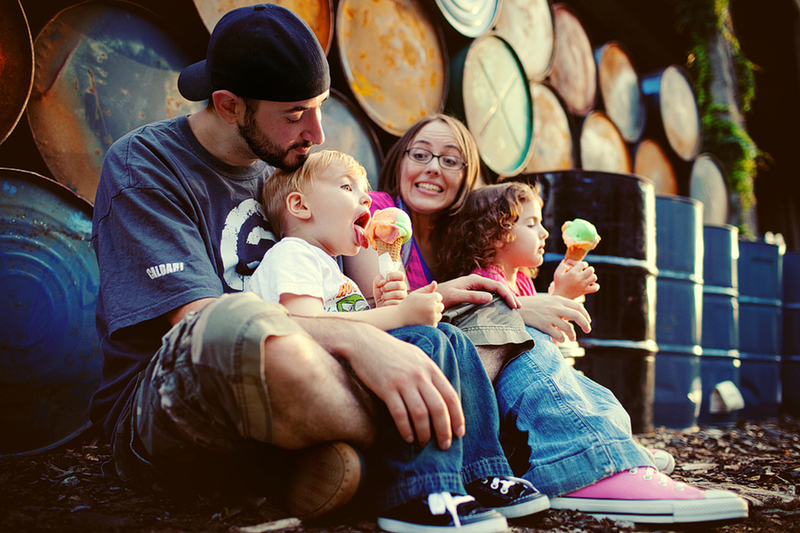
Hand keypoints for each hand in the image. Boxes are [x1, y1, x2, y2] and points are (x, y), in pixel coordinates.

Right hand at [343, 324, 464, 448]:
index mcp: (430, 368)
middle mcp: (419, 375)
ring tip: (424, 443)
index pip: (450, 396)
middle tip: (444, 445)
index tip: (459, 432)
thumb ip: (429, 373)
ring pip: (420, 413)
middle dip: (444, 430)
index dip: (457, 417)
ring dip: (424, 432)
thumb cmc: (391, 351)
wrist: (364, 342)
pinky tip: (408, 437)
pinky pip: (399, 414)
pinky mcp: (386, 388)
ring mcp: (403, 381)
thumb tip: (441, 394)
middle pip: (438, 408)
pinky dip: (405, 429)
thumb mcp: (416, 357)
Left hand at [373, 270, 407, 307]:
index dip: (393, 275)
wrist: (380, 309)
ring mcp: (404, 297)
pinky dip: (387, 302)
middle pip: (399, 284)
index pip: (401, 275)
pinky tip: (385, 303)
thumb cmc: (381, 295)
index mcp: (398, 281)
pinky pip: (396, 303)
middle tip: (382, 289)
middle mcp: (403, 289)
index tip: (386, 279)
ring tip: (383, 297)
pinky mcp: (402, 306)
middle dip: (388, 286)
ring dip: (387, 295)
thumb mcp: (376, 286)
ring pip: (397, 294)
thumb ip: (378, 280)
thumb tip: (383, 282)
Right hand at [399, 282, 443, 326]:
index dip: (431, 298)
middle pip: (441, 306)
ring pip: (439, 315)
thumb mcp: (416, 293)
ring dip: (433, 314)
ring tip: (422, 314)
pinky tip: (422, 319)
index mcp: (430, 298)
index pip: (439, 297)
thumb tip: (435, 282)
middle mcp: (433, 308)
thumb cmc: (407, 304)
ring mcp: (433, 317)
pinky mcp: (431, 325)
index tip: (423, 301)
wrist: (400, 317)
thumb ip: (427, 288)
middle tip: (423, 308)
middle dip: (434, 306)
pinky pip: (435, 322)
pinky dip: (430, 322)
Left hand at [436, 274, 519, 309]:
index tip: (513, 305)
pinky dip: (497, 299)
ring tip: (513, 306)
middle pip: (497, 287)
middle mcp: (475, 281)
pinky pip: (488, 294)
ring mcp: (474, 286)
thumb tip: (490, 297)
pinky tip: (501, 305)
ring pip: (494, 290)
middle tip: (518, 307)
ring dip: (504, 297)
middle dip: (509, 296)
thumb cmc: (442, 296)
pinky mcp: (471, 291)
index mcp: (474, 280)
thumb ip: (472, 296)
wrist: (430, 296)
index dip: (507, 295)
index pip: (495, 286)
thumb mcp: (456, 296)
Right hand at [517, 294, 591, 342]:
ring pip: (568, 328)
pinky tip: (561, 340)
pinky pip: (558, 335)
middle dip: (585, 324)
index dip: (585, 315)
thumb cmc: (533, 305)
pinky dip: (562, 339)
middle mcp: (556, 307)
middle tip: (588, 330)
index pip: (578, 306)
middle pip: (577, 316)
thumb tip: (573, 314)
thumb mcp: (548, 300)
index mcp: (558, 300)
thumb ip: (560, 305)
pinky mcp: (543, 325)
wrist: (517, 307)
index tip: (588, 321)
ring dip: (572, 335)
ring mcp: (550, 316)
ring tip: (572, 339)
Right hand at [551, 260, 599, 299]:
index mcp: (572, 273)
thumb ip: (562, 266)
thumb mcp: (557, 273)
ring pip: (594, 277)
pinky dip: (595, 285)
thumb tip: (567, 262)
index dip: (583, 264)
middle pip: (591, 270)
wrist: (561, 296)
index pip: (583, 264)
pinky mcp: (585, 291)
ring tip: (588, 277)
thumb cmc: (558, 284)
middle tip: (586, 270)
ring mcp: (583, 285)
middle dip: (589, 269)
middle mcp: (579, 278)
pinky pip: (595, 287)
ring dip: (592, 276)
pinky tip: (590, 284)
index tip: (581, 266)